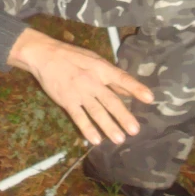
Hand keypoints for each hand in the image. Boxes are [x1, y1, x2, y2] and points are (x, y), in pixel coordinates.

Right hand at [7, 28, 153, 146]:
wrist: (44, 55)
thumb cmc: (72, 57)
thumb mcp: (94, 60)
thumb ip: (111, 77)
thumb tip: (128, 91)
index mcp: (101, 68)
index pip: (121, 78)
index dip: (135, 88)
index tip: (150, 98)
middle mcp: (92, 80)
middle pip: (110, 100)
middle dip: (123, 116)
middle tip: (135, 130)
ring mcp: (79, 92)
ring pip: (96, 111)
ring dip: (108, 126)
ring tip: (119, 139)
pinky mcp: (67, 100)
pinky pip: (79, 117)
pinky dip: (87, 129)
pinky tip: (95, 140)